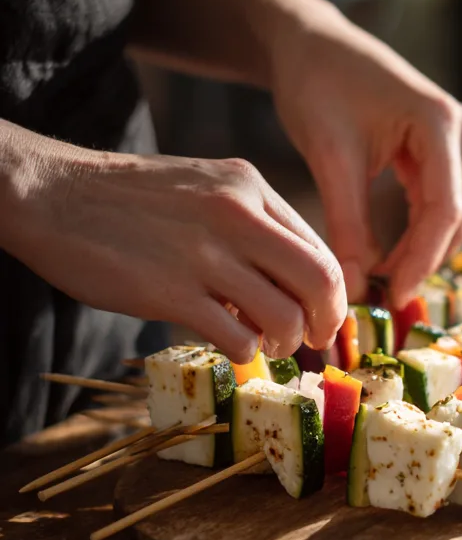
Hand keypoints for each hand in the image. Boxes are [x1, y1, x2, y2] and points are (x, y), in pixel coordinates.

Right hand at [1, 123, 346, 361]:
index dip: (332, 294)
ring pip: (284, 316)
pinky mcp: (170, 292)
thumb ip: (254, 224)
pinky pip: (237, 338)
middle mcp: (236, 215)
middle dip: (325, 321)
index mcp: (250, 187)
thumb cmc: (133, 199)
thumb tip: (295, 282)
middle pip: (320, 281)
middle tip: (311, 340)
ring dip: (284, 342)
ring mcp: (204, 254)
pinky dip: (244, 352)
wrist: (51, 193)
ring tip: (265, 343)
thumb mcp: (207, 188)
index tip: (323, 317)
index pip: (320, 249)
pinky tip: (230, 346)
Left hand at [269, 2, 461, 305]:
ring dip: (420, 252)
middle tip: (380, 298)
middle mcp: (461, 129)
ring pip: (451, 216)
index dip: (421, 261)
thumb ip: (347, 225)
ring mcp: (458, 139)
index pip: (444, 209)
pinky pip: (439, 204)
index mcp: (439, 122)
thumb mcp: (329, 158)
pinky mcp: (445, 149)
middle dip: (421, 261)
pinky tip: (386, 258)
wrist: (311, 44)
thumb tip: (353, 289)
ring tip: (379, 282)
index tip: (391, 298)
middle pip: (455, 216)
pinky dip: (416, 235)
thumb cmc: (316, 86)